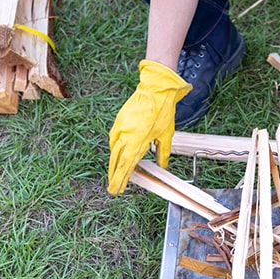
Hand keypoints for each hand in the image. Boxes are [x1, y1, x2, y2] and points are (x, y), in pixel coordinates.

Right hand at [107, 60, 190, 194]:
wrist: (155, 89)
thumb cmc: (163, 112)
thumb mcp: (166, 135)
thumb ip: (163, 153)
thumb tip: (162, 167)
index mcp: (138, 141)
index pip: (126, 165)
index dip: (121, 179)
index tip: (117, 189)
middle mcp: (126, 135)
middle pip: (116, 160)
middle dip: (114, 175)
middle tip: (113, 187)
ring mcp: (120, 127)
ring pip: (113, 149)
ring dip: (114, 162)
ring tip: (115, 173)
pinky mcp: (119, 120)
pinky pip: (113, 138)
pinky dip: (114, 148)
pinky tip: (117, 153)